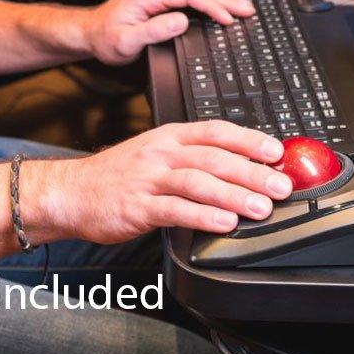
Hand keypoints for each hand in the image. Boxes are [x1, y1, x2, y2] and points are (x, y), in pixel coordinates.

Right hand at [25, 120, 291, 244]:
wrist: (73, 191)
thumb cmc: (118, 176)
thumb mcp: (154, 154)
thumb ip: (191, 158)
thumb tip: (238, 168)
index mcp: (167, 137)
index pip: (214, 131)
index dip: (247, 139)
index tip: (275, 151)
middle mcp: (160, 153)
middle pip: (212, 157)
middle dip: (251, 170)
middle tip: (280, 184)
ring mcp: (148, 179)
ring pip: (197, 181)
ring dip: (233, 194)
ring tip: (260, 207)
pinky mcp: (138, 206)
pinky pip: (175, 210)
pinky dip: (203, 215)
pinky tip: (223, 222)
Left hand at [85, 0, 254, 64]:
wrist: (90, 34)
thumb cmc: (104, 37)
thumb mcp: (127, 40)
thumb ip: (154, 31)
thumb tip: (181, 21)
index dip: (212, 6)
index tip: (228, 18)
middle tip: (248, 10)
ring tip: (243, 8)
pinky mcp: (161, 2)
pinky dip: (210, 3)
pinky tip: (221, 9)